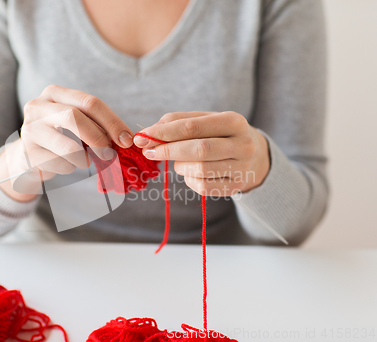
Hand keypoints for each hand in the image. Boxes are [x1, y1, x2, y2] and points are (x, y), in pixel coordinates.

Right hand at [0, 85, 133, 200]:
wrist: (27, 157)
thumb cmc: (59, 137)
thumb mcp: (76, 123)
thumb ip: (97, 125)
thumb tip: (124, 138)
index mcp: (54, 93)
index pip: (89, 102)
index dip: (112, 121)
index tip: (127, 140)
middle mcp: (38, 106)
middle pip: (75, 117)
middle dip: (99, 138)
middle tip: (110, 153)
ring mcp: (30, 130)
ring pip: (68, 146)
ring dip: (84, 158)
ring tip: (85, 161)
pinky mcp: (28, 154)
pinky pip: (59, 164)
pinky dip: (71, 168)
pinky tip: (67, 165)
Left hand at [133, 111, 270, 196]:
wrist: (254, 157)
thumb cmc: (221, 135)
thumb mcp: (205, 120)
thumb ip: (178, 121)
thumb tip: (150, 132)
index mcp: (234, 121)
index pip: (193, 126)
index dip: (164, 132)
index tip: (143, 136)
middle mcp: (243, 145)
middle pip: (198, 149)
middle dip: (168, 150)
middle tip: (148, 152)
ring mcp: (241, 168)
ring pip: (200, 170)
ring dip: (180, 166)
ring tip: (177, 161)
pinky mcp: (235, 187)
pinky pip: (203, 187)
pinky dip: (188, 180)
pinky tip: (189, 172)